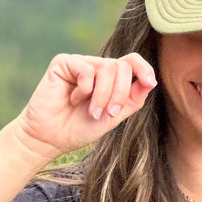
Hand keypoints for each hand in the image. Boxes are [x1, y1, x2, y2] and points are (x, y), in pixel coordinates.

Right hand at [13, 52, 157, 159]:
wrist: (50, 138)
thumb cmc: (80, 128)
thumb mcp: (114, 116)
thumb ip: (132, 99)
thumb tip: (151, 82)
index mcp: (111, 78)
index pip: (132, 62)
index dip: (145, 69)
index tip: (150, 83)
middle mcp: (96, 67)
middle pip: (122, 66)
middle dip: (120, 93)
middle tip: (108, 113)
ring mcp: (80, 63)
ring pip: (107, 67)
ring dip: (103, 95)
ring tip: (91, 112)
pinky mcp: (63, 63)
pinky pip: (87, 70)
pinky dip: (84, 90)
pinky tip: (72, 99)